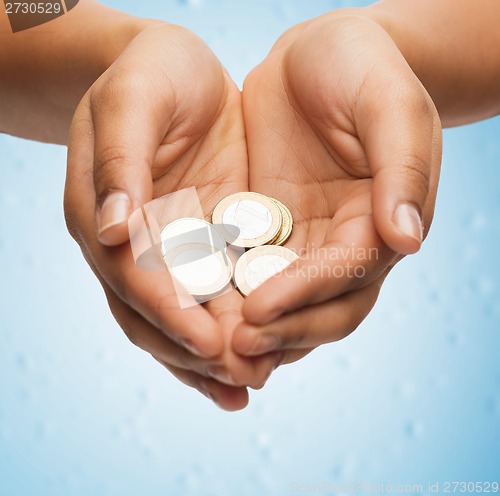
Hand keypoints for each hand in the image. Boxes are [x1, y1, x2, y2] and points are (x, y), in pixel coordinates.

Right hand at [64, 23, 278, 410]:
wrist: (175, 71)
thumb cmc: (149, 74)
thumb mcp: (133, 101)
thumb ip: (120, 161)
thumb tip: (112, 231)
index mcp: (104, 214)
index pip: (133, 276)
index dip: (169, 311)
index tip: (210, 342)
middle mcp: (132, 244)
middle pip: (155, 313)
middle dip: (196, 349)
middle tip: (242, 378)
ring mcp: (169, 248)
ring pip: (184, 316)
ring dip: (213, 356)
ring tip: (250, 384)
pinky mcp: (204, 242)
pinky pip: (215, 294)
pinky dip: (231, 329)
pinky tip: (257, 357)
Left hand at [233, 12, 441, 360]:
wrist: (318, 54)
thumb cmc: (361, 67)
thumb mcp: (390, 105)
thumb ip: (403, 169)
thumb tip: (406, 240)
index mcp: (381, 220)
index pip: (349, 273)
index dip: (306, 295)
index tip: (261, 310)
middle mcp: (345, 241)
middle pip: (322, 306)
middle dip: (282, 330)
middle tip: (236, 348)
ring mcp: (306, 239)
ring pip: (286, 301)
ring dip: (256, 330)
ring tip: (215, 348)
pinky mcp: (269, 229)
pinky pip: (250, 270)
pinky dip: (230, 296)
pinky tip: (200, 311)